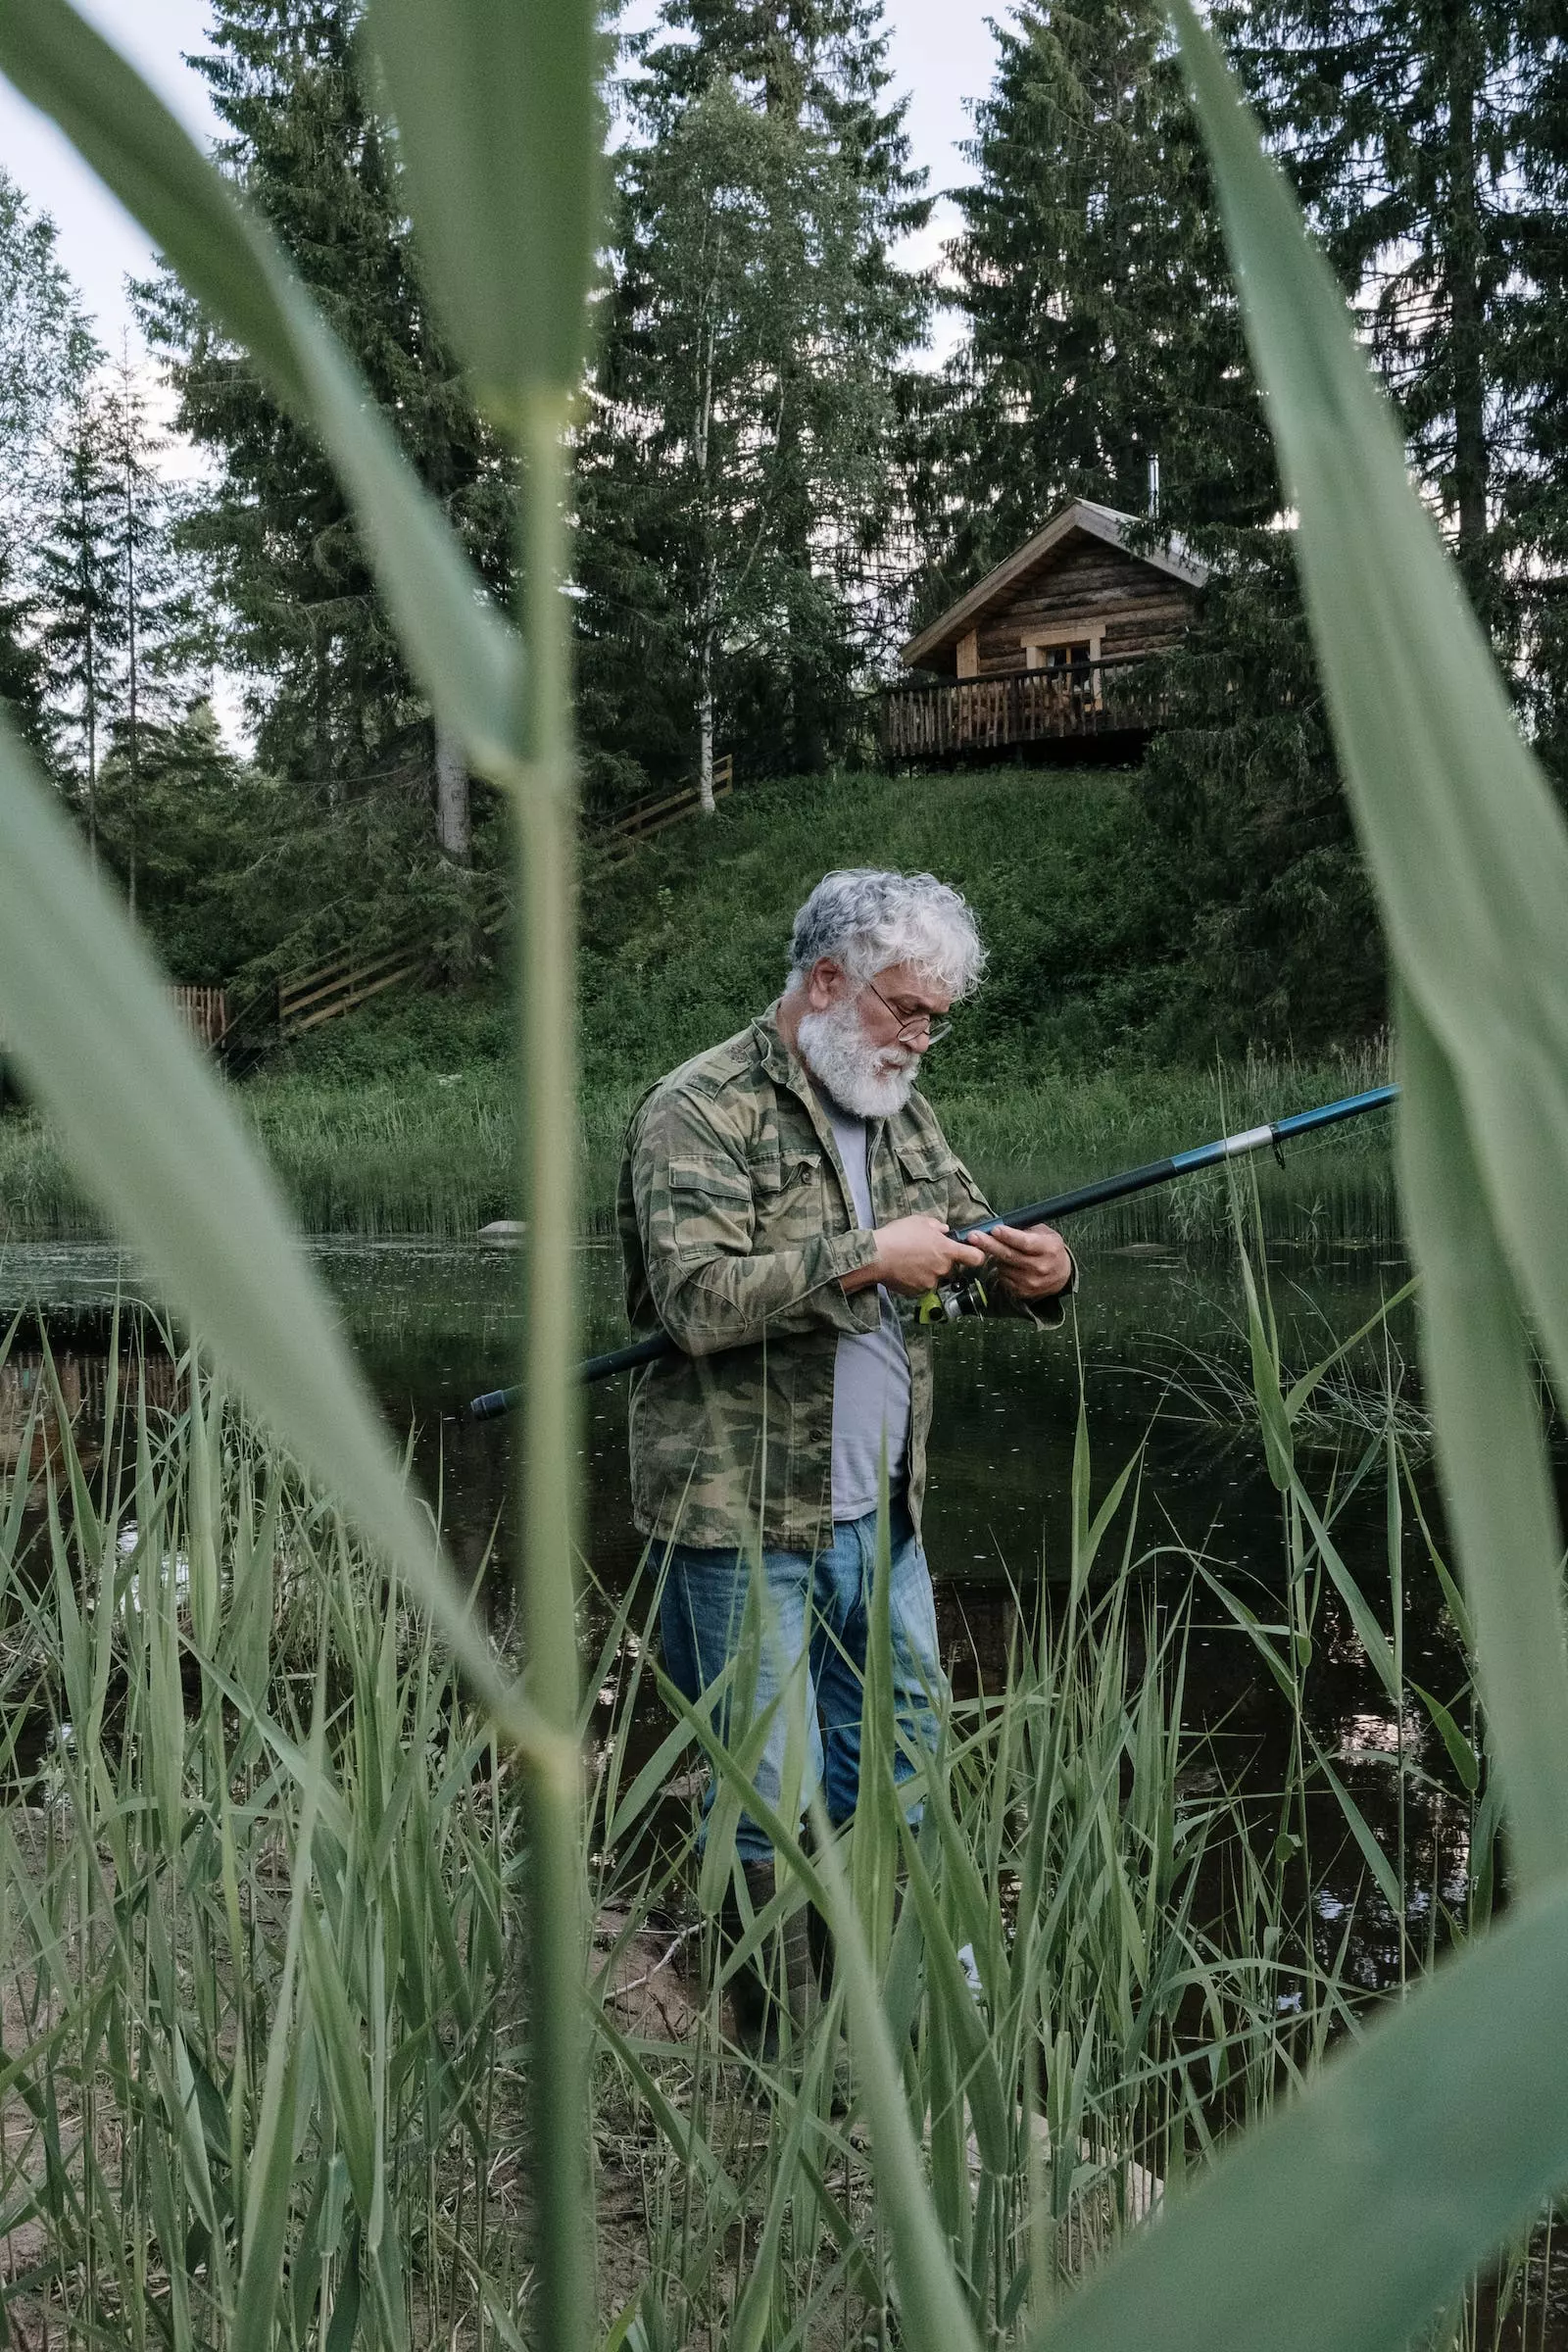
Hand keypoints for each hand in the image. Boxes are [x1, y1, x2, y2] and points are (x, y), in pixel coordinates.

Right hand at [844, 1214, 986, 1296]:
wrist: (876, 1256)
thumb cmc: (898, 1235)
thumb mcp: (919, 1221)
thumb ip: (936, 1226)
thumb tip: (944, 1230)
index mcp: (947, 1250)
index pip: (976, 1258)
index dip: (976, 1255)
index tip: (970, 1252)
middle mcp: (943, 1268)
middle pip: (952, 1268)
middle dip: (943, 1262)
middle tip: (926, 1253)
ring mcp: (931, 1282)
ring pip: (936, 1277)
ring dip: (929, 1271)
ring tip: (911, 1262)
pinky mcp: (918, 1292)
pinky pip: (922, 1286)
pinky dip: (916, 1280)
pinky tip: (905, 1270)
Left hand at [972, 1222, 1073, 1300]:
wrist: (1061, 1275)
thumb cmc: (1049, 1249)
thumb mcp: (1045, 1234)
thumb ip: (1024, 1229)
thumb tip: (998, 1225)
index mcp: (1048, 1248)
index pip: (1025, 1243)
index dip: (1008, 1236)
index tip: (994, 1229)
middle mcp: (1040, 1267)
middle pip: (1009, 1255)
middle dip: (989, 1244)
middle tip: (973, 1236)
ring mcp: (1031, 1281)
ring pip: (1002, 1266)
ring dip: (995, 1257)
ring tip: (998, 1249)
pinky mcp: (1023, 1291)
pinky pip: (1003, 1277)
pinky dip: (1000, 1269)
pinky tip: (1006, 1263)